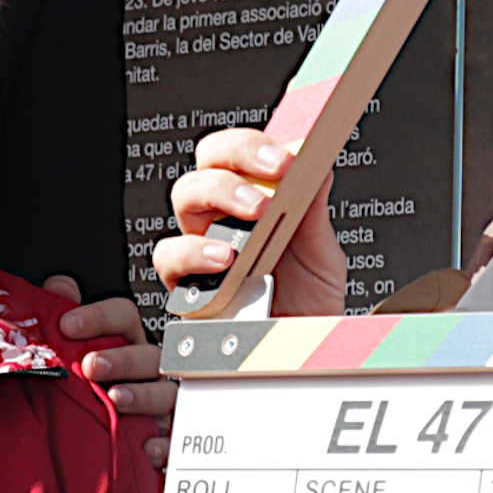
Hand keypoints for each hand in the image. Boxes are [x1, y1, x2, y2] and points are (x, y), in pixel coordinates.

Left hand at [46, 280, 180, 456]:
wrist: (80, 452)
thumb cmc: (81, 395)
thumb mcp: (67, 356)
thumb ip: (62, 319)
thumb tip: (60, 287)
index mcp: (124, 345)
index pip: (124, 318)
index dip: (99, 317)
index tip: (67, 326)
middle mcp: (148, 372)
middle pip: (150, 355)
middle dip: (123, 358)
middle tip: (91, 366)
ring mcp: (161, 406)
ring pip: (167, 394)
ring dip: (144, 395)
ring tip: (115, 399)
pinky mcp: (166, 441)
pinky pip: (176, 441)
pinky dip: (165, 443)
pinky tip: (146, 446)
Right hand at [155, 126, 346, 319]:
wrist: (302, 347)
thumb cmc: (308, 300)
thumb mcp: (322, 254)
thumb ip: (315, 214)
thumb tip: (317, 166)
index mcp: (253, 199)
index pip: (237, 152)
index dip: (255, 145)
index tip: (287, 155)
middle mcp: (221, 217)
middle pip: (208, 163)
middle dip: (239, 157)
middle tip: (277, 172)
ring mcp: (200, 247)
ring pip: (185, 196)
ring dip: (219, 193)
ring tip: (256, 212)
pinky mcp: (186, 285)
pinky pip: (170, 257)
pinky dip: (194, 251)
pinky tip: (224, 257)